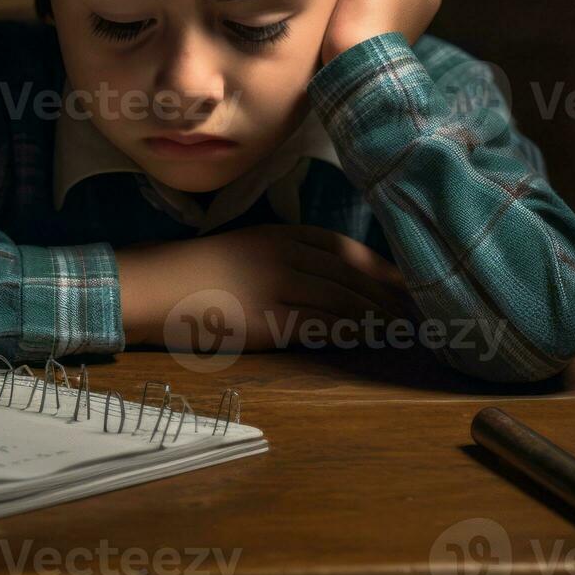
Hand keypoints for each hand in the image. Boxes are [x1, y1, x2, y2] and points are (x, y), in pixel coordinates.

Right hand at [115, 224, 414, 350]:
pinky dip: (351, 332)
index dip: (380, 266)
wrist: (155, 288)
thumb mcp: (247, 248)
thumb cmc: (197, 273)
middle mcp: (285, 254)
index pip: (345, 248)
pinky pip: (322, 325)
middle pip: (352, 274)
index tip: (406, 281)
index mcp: (281, 233)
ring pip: (343, 300)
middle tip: (419, 310)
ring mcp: (278, 285)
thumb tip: (332, 279)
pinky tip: (369, 340)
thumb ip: (288, 256)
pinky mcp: (269, 318)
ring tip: (403, 329)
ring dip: (378, 316)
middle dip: (389, 293)